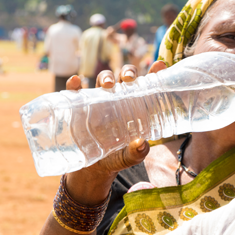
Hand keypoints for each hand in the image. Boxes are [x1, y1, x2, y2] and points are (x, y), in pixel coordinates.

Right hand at [63, 66, 150, 203]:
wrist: (91, 169)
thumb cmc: (115, 158)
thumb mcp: (127, 158)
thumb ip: (136, 154)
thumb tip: (142, 144)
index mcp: (135, 108)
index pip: (146, 87)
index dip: (153, 74)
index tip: (160, 64)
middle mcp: (118, 100)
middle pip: (125, 78)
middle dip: (128, 72)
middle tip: (129, 79)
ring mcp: (99, 102)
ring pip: (103, 80)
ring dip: (106, 77)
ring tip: (107, 85)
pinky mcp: (79, 108)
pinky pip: (75, 92)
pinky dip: (74, 85)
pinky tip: (75, 83)